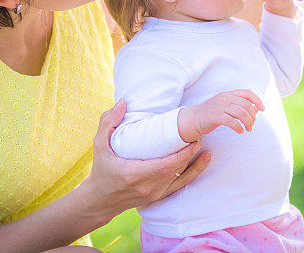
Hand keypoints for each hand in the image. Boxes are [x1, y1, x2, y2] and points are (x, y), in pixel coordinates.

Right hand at [78, 100, 210, 219]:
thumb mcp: (99, 144)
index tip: (192, 138)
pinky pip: (180, 185)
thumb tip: (123, 102)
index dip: (182, 154)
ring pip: (180, 177)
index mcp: (133, 174)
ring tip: (202, 143)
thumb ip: (109, 122)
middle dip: (190, 152)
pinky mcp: (158, 197)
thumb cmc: (101, 169)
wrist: (100, 200)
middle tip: (198, 132)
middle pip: (175, 169)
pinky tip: (203, 161)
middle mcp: (146, 186)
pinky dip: (193, 173)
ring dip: (193, 161)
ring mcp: (154, 194)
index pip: (164, 165)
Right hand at [178, 90, 264, 142]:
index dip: (257, 100)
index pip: (247, 93)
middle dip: (253, 116)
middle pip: (246, 104)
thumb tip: (257, 110)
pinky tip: (240, 131)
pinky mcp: (215, 116)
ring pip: (240, 112)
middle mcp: (225, 98)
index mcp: (228, 94)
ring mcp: (219, 106)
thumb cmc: (212, 113)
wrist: (194, 118)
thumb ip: (239, 106)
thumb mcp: (226, 106)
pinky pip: (231, 121)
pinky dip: (238, 127)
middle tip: (252, 125)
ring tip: (249, 129)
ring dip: (248, 122)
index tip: (263, 109)